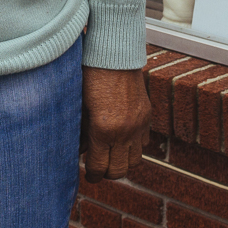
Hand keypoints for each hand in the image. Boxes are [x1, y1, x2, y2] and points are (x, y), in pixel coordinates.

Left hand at [79, 67, 149, 181]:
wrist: (114, 53)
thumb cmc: (89, 76)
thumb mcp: (79, 105)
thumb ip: (81, 132)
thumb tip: (81, 150)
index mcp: (103, 129)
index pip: (99, 167)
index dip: (92, 174)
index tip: (88, 174)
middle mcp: (124, 131)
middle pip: (118, 171)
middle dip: (106, 173)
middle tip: (98, 168)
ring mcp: (138, 124)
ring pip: (134, 161)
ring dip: (122, 162)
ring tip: (111, 156)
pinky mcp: (147, 115)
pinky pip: (144, 142)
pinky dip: (134, 145)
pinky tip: (123, 138)